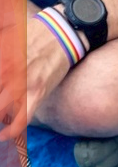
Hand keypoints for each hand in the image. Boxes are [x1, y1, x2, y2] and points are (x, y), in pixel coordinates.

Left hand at [0, 12, 70, 141]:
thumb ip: (2, 51)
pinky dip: (11, 131)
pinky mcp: (38, 94)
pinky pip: (21, 120)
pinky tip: (4, 136)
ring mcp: (22, 85)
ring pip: (1, 111)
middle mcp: (7, 73)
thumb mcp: (8, 34)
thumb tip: (2, 60)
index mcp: (1, 61)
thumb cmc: (35, 30)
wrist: (63, 31)